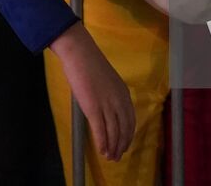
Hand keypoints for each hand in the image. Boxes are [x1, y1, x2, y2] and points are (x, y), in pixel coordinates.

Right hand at [50, 23, 135, 161]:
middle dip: (121, 145)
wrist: (80, 53)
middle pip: (124, 129)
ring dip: (112, 147)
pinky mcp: (93, 108)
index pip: (130, 120)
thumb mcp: (107, 81)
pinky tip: (102, 151)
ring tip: (110, 157)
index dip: (128, 135)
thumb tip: (107, 109)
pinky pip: (100, 131)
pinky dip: (102, 143)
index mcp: (124, 94)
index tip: (125, 144)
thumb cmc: (90, 64)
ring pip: (113, 133)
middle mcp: (119, 101)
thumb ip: (110, 95)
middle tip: (117, 156)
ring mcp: (107, 105)